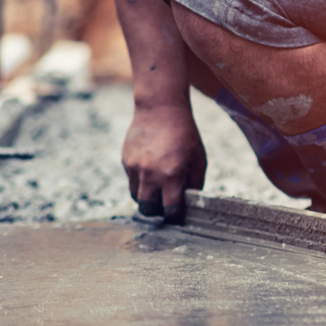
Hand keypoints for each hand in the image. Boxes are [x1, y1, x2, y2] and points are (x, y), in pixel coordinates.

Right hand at [122, 105, 206, 222]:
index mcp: (172, 175)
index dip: (175, 216)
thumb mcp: (198, 159)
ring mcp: (136, 167)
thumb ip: (195, 184)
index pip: (170, 210)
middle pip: (147, 209)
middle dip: (156, 211)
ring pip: (136, 196)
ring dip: (146, 197)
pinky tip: (150, 168)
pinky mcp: (126, 161)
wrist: (160, 109)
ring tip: (156, 188)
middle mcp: (151, 174)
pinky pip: (132, 180)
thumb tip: (191, 203)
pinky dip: (140, 181)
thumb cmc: (184, 134)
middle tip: (164, 206)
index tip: (177, 215)